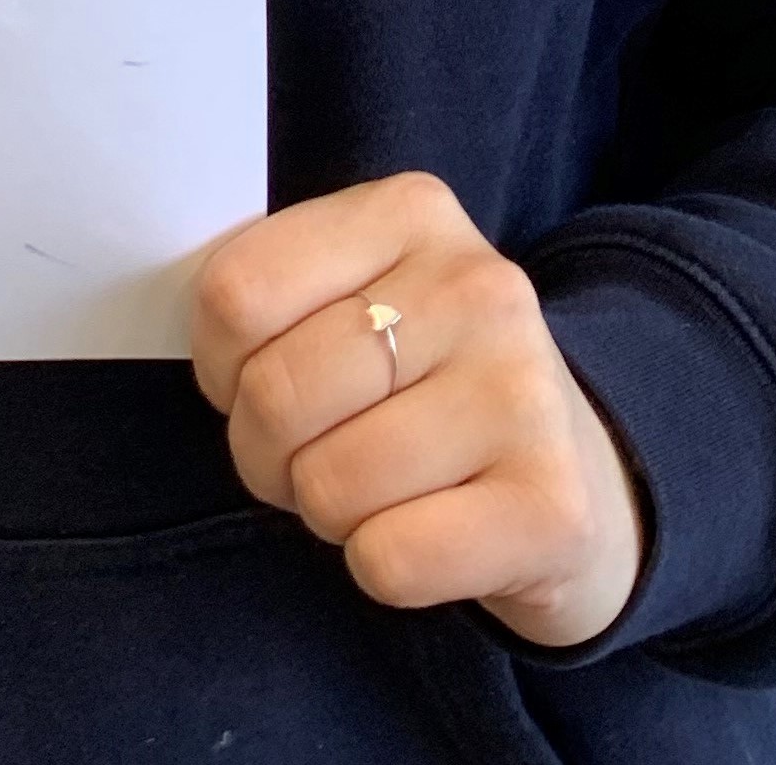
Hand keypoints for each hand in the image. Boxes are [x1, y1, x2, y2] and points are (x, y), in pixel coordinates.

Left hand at [191, 170, 644, 648]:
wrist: (578, 476)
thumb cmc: (424, 380)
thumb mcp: (357, 290)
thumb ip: (275, 285)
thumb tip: (197, 324)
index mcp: (413, 211)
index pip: (236, 291)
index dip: (217, 360)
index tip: (254, 375)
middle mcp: (479, 287)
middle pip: (276, 393)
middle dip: (263, 450)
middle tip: (308, 453)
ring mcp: (524, 394)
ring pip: (328, 485)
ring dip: (325, 510)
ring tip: (375, 486)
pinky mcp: (552, 506)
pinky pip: (388, 560)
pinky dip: (381, 564)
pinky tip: (427, 529)